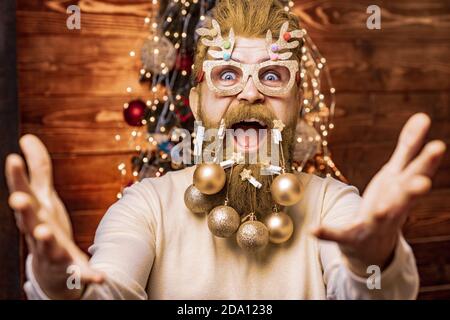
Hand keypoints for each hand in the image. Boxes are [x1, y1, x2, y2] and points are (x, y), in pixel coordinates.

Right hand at [5, 134, 103, 298]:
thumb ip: (38, 168)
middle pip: (28, 221)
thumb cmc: (44, 224)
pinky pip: (78, 272)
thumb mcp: (43, 196)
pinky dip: (87, 274)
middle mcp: (38, 231)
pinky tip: (99, 276)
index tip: (13, 159)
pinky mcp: (70, 268)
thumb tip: (27, 137)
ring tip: (45, 232)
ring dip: (45, 239)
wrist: (51, 268)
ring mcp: (52, 251)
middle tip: (18, 200)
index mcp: (34, 212)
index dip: (18, 177)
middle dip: (23, 210)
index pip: (23, 192)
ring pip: (47, 247)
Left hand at [313, 113, 445, 275]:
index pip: (417, 173)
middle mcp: (393, 208)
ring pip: (380, 219)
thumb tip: (423, 115)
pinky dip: (328, 233)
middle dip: (413, 191)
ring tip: (378, 211)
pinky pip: (340, 235)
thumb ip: (407, 147)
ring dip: (381, 214)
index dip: (427, 160)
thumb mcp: (395, 174)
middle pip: (404, 198)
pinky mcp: (352, 237)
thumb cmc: (388, 203)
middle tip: (423, 184)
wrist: (373, 246)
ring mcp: (374, 225)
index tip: (438, 146)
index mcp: (402, 190)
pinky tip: (313, 230)